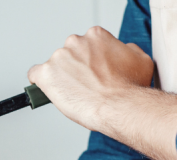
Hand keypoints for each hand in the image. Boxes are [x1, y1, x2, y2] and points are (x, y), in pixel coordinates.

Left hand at [28, 26, 153, 131]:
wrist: (118, 106)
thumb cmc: (130, 88)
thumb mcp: (140, 59)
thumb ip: (126, 50)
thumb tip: (121, 51)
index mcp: (95, 36)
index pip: (86, 46)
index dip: (89, 62)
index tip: (92, 73)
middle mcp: (75, 42)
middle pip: (69, 54)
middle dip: (74, 69)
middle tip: (84, 86)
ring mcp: (59, 57)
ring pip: (54, 67)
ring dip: (60, 78)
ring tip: (73, 94)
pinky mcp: (46, 74)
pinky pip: (35, 75)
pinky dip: (40, 84)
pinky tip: (46, 91)